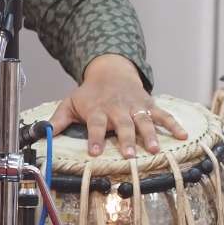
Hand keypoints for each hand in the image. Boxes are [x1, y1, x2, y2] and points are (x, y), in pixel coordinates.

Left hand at [47, 53, 187, 158]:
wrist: (111, 70)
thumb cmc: (90, 93)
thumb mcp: (71, 103)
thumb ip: (58, 120)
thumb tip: (40, 134)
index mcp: (98, 109)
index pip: (96, 124)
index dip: (95, 138)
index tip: (94, 152)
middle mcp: (118, 108)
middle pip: (123, 124)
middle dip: (127, 139)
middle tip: (130, 154)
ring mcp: (135, 106)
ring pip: (144, 120)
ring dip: (150, 134)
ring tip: (155, 149)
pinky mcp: (149, 104)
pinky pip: (163, 114)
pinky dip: (174, 124)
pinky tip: (183, 135)